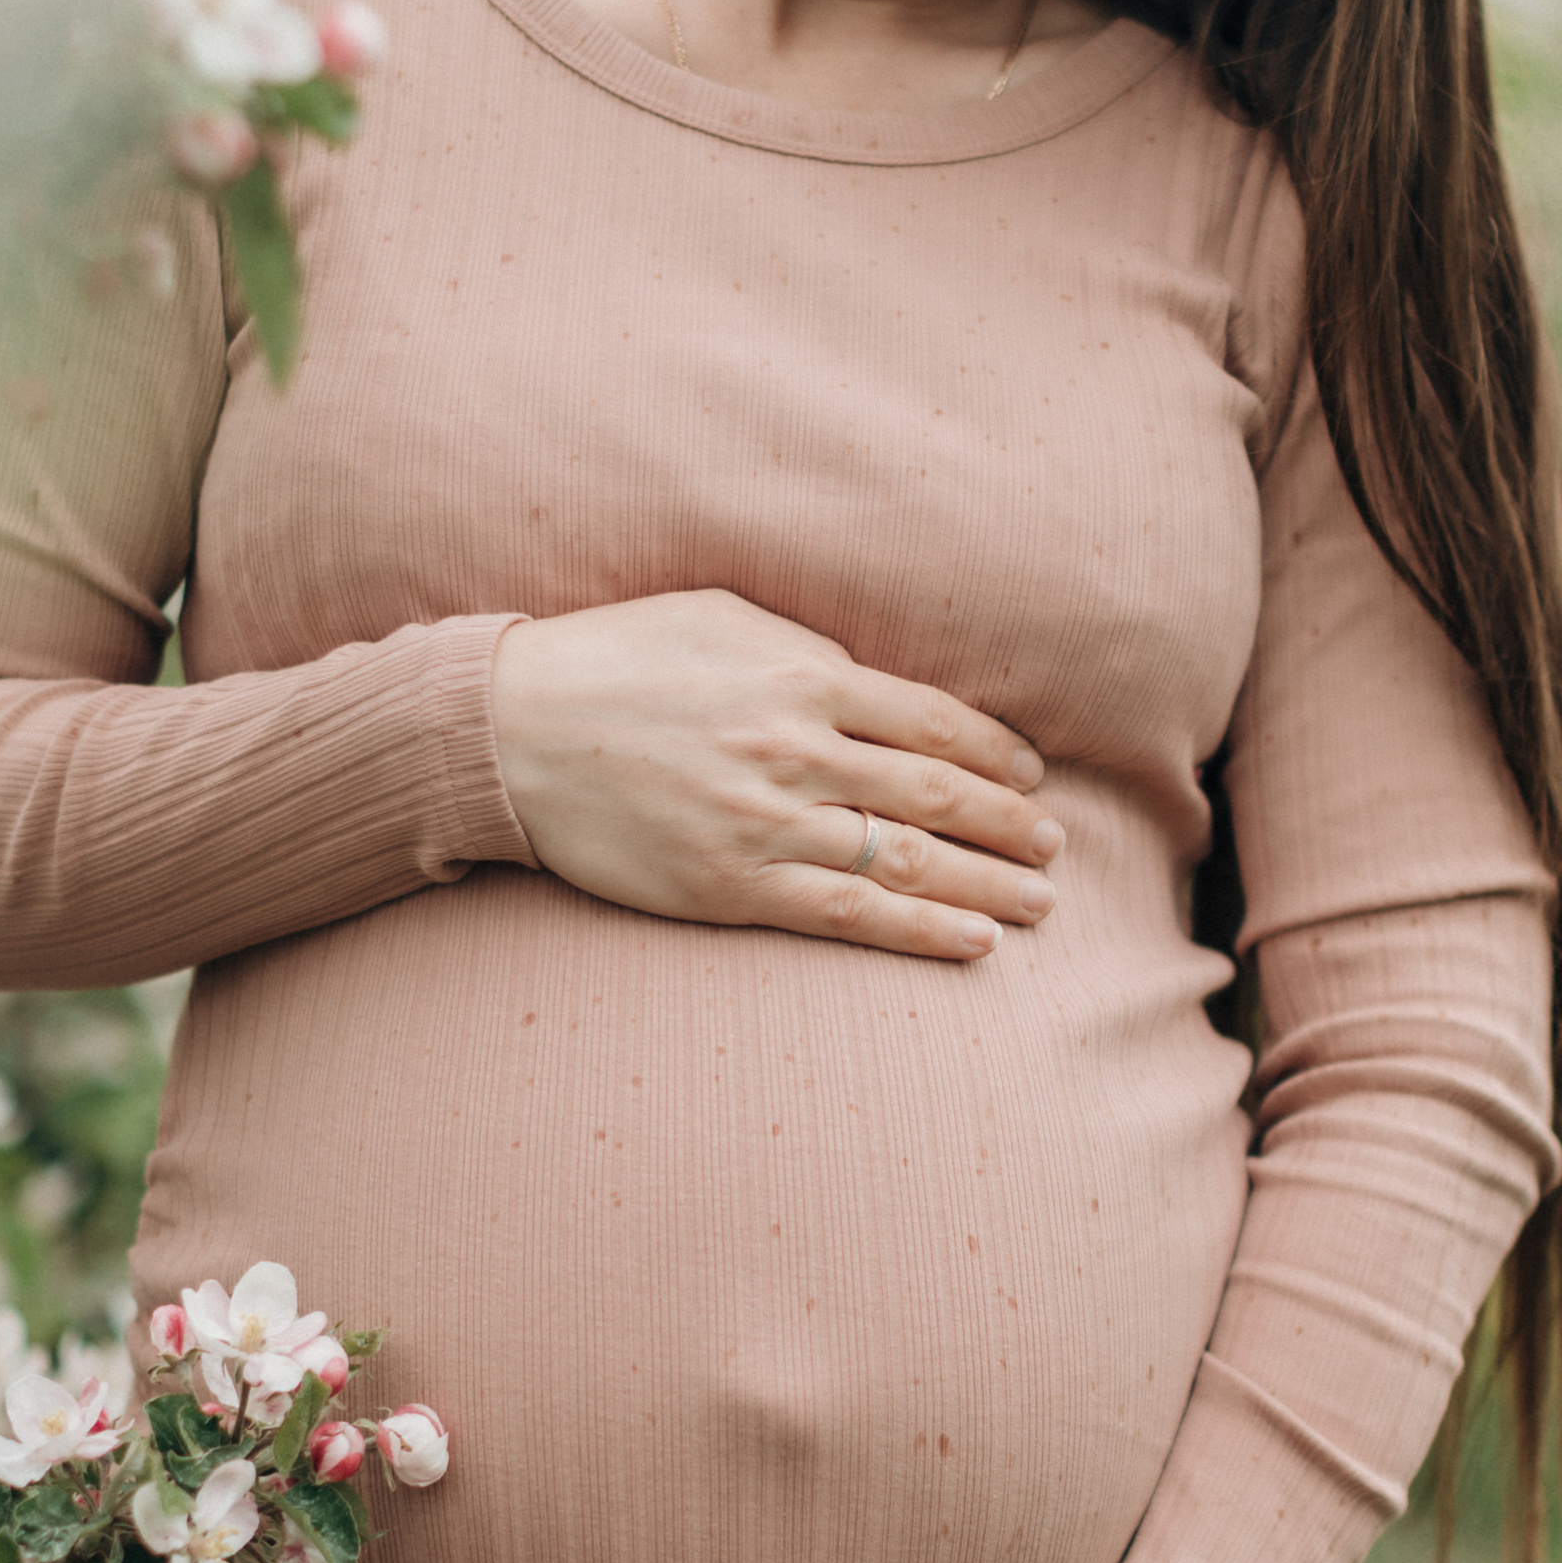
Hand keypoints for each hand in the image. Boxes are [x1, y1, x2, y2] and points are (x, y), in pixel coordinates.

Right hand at [487, 588, 1060, 961]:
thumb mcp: (718, 618)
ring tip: (1038, 905)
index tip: (1032, 777)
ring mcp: (764, 824)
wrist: (507, 731)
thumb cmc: (612, 660)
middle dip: (1008, 825)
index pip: (932, 718)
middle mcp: (795, 750)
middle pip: (936, 793)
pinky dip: (920, 932)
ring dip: (987, 886)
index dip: (995, 753)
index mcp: (800, 674)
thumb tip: (874, 681)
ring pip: (905, 860)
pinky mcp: (729, 886)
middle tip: (1054, 846)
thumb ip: (805, 649)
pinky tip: (974, 945)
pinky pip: (846, 915)